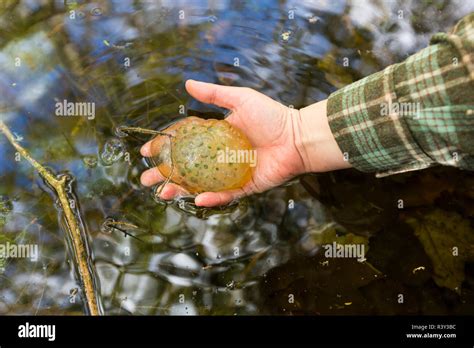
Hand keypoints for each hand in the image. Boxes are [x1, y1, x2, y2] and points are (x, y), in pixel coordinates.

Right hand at [140, 80, 349, 206]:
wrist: (298, 137)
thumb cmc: (272, 116)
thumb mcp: (241, 99)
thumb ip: (215, 94)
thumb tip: (187, 83)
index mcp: (217, 137)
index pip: (184, 143)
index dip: (165, 148)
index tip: (147, 152)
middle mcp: (220, 157)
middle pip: (187, 167)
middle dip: (166, 174)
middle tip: (146, 180)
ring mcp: (231, 173)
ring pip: (201, 184)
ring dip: (182, 190)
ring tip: (162, 194)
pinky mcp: (246, 187)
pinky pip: (226, 195)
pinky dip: (212, 198)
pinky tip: (196, 199)